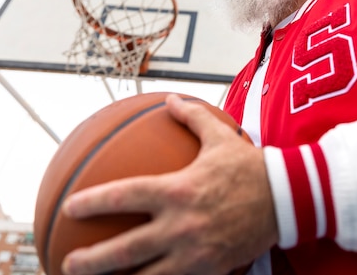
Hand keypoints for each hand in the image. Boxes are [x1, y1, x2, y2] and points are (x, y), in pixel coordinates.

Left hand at [61, 93, 278, 274]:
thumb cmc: (250, 166)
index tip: (70, 209)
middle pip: (125, 250)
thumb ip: (193, 116)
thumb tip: (172, 99)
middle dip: (91, 261)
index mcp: (177, 190)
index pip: (123, 196)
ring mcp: (196, 252)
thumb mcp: (220, 137)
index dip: (92, 203)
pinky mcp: (211, 269)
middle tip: (69, 264)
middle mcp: (181, 225)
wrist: (288, 198)